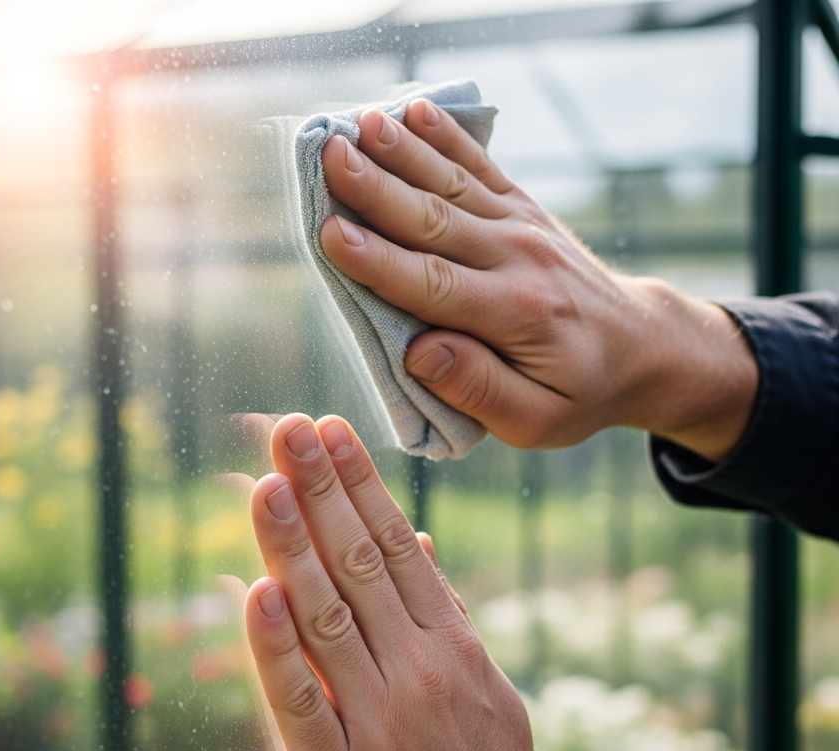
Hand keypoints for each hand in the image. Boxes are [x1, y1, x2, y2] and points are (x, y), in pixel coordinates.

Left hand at [244, 413, 637, 750]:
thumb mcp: (485, 686)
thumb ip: (446, 614)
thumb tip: (420, 539)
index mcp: (452, 646)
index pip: (397, 545)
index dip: (359, 483)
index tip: (330, 430)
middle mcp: (419, 672)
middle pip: (359, 565)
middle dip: (320, 490)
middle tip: (290, 427)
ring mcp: (382, 724)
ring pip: (326, 619)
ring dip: (293, 547)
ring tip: (266, 482)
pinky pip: (304, 705)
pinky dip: (276, 650)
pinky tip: (256, 594)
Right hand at [319, 101, 757, 462]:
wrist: (642, 346)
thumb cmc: (580, 392)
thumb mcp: (536, 419)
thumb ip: (477, 388)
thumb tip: (418, 352)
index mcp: (512, 314)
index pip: (432, 284)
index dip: (378, 260)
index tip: (331, 233)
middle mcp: (515, 259)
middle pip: (434, 220)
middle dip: (376, 188)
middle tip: (330, 157)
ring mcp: (520, 227)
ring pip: (452, 185)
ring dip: (402, 152)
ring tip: (358, 124)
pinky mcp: (523, 211)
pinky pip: (481, 169)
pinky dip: (446, 139)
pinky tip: (413, 110)